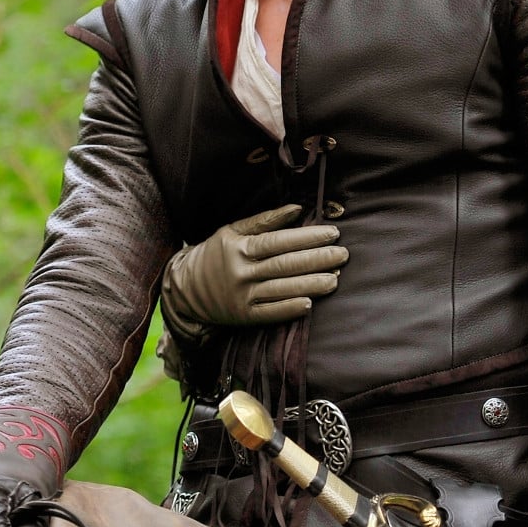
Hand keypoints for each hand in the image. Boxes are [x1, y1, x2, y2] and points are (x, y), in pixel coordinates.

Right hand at [161, 204, 347, 334]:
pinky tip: (309, 304)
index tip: (332, 233)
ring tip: (335, 279)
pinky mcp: (244, 316)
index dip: (308, 237)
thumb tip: (297, 209)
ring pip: (282, 289)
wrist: (185, 290)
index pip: (279, 241)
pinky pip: (270, 313)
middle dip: (317, 259)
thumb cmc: (215, 254)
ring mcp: (242, 296)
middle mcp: (241, 272)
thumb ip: (265, 220)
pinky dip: (290, 309)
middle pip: (285, 265)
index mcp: (239, 247)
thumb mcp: (232, 231)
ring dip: (311, 285)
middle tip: (342, 255)